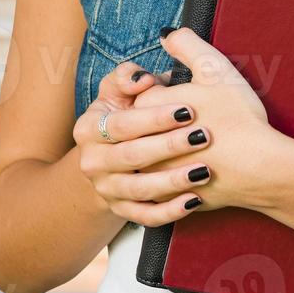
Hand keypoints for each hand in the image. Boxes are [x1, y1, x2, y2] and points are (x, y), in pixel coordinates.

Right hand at [72, 61, 214, 226]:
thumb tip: (143, 78)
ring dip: (173, 181)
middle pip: (132, 156)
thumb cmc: (124, 114)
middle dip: (169, 147)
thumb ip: (127, 76)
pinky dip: (170, 212)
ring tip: (204, 170)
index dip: (155, 118)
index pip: (123, 124)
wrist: (110, 157)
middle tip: (203, 137)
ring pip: (140, 189)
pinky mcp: (121, 211)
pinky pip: (146, 216)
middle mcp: (92, 162)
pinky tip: (195, 200)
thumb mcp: (117, 91)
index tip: (187, 110)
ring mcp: (106, 189)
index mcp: (88, 129)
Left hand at [129, 27, 273, 212]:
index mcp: (150, 108)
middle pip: (139, 127)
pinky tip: (187, 175)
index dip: (162, 89)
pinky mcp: (170, 197)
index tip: (185, 93)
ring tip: (188, 146)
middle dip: (159, 120)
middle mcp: (143, 143)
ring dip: (162, 152)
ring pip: (146, 161)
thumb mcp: (214, 69)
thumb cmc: (238, 117)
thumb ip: (187, 45)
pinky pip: (159, 191)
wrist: (261, 167)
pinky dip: (170, 183)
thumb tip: (166, 35)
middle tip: (189, 118)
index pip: (141, 94)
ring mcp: (156, 174)